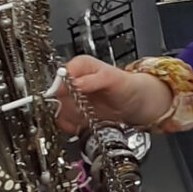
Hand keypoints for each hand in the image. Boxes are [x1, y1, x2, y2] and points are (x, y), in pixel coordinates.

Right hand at [56, 55, 171, 133]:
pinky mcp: (73, 113)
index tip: (73, 95)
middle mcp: (72, 81)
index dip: (63, 87)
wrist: (135, 102)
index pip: (60, 75)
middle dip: (70, 104)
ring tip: (89, 114)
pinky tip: (85, 123)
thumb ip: (93, 79)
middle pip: (57, 95)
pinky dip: (72, 125)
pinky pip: (64, 121)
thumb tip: (75, 83)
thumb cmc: (126, 86)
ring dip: (72, 116)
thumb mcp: (112, 78)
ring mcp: (71, 98)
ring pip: (59, 110)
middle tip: (85, 107)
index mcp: (79, 66)